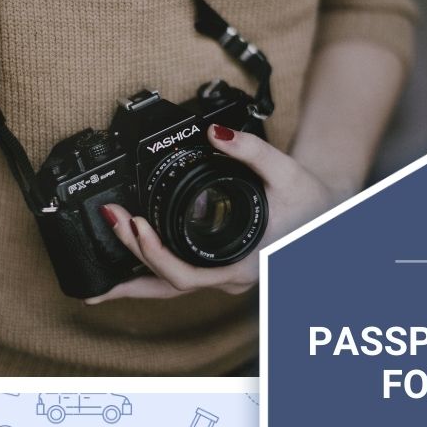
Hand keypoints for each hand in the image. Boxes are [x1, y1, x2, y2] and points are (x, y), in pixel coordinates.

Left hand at [86, 124, 337, 302]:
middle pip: (168, 288)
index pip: (185, 276)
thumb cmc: (314, 203)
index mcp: (245, 265)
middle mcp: (232, 280)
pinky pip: (180, 281)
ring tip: (96, 284)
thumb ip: (253, 152)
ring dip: (134, 280)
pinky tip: (126, 270)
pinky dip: (150, 276)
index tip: (135, 224)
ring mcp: (225, 279)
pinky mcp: (219, 271)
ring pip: (171, 291)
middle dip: (131, 261)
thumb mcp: (289, 173)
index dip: (153, 254)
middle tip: (111, 221)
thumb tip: (216, 135)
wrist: (329, 216)